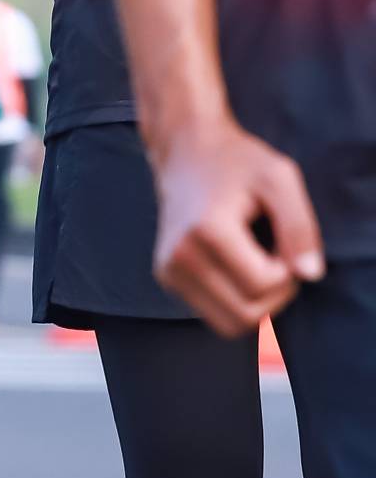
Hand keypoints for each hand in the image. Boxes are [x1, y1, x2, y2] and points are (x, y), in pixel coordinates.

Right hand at [152, 120, 324, 336]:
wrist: (186, 152)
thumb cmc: (238, 162)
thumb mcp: (280, 178)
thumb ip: (301, 227)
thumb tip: (310, 275)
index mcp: (206, 230)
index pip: (262, 285)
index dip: (288, 271)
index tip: (285, 240)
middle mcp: (179, 256)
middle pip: (246, 315)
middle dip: (275, 295)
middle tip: (277, 258)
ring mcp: (168, 271)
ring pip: (230, 324)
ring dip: (257, 303)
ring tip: (259, 265)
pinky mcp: (167, 278)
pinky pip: (215, 316)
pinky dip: (237, 301)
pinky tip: (238, 267)